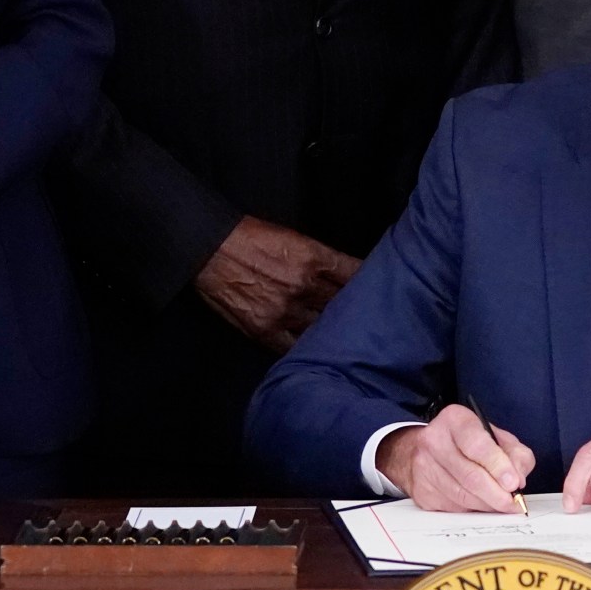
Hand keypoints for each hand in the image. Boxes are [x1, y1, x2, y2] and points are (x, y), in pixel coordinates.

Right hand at [194, 216, 359, 353]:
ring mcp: (285, 311)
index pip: (357, 276)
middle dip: (358, 311)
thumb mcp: (293, 238)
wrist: (209, 249)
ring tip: (348, 340)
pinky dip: (307, 348)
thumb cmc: (250, 239)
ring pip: (324, 330)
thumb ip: (322, 259)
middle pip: (344, 306)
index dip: (372, 284)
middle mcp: (303, 286)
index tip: (382, 289)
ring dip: (335, 334)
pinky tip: (317, 351)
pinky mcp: (265, 329)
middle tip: (370, 319)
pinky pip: (295, 347)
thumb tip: (347, 275)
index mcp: (314, 258)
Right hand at [378, 404, 536, 512]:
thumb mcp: (495, 436)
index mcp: (455, 420)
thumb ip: (514, 453)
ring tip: (501, 504)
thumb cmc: (465, 442)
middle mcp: (434, 441)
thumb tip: (518, 479)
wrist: (424, 450)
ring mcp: (424, 468)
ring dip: (488, 505)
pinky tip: (480, 502)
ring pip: (463, 497)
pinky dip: (473, 509)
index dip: (498, 466)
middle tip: (513, 503)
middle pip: (470, 476)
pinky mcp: (422, 491)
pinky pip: (453, 508)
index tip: (514, 483)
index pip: (477, 445)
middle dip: (497, 494)